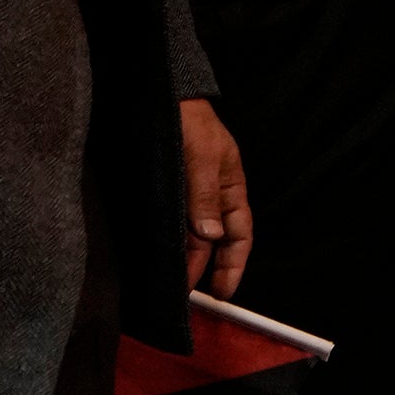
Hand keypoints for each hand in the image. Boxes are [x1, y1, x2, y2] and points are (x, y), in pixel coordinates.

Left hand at [177, 98, 251, 297]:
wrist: (161, 95)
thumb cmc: (189, 121)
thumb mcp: (202, 155)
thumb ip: (205, 195)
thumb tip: (210, 235)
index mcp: (231, 190)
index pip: (239, 236)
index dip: (233, 265)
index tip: (223, 293)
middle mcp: (210, 198)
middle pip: (212, 242)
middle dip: (203, 270)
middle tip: (188, 299)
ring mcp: (186, 196)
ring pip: (188, 236)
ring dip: (181, 260)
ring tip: (171, 285)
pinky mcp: (162, 193)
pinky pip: (166, 224)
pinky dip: (164, 243)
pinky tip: (156, 257)